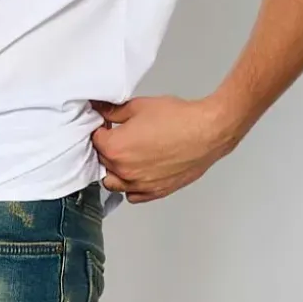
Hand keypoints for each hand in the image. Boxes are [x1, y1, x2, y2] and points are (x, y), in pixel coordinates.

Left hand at [88, 92, 246, 203]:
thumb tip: (101, 109)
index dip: (101, 130)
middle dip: (107, 148)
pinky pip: (133, 195)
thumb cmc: (179, 119)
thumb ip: (114, 111)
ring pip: (113, 183)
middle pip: (102, 161)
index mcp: (116, 148)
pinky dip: (131, 186)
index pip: (94, 140)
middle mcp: (124, 171)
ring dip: (115, 170)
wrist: (207, 132)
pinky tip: (137, 173)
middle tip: (120, 136)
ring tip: (127, 156)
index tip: (108, 125)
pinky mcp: (155, 192)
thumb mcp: (139, 106)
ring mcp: (139, 184)